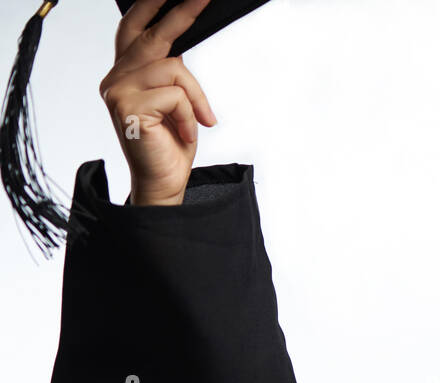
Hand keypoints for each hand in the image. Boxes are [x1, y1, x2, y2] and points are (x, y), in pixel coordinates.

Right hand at [99, 0, 218, 205]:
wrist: (162, 185)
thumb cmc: (168, 148)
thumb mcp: (174, 102)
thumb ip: (170, 73)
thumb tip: (183, 44)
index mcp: (124, 73)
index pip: (133, 28)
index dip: (151, 6)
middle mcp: (116, 78)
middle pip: (151, 36)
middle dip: (180, 14)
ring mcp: (119, 91)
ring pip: (172, 68)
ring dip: (195, 96)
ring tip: (200, 120)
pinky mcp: (129, 107)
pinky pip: (175, 95)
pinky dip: (189, 115)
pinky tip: (186, 133)